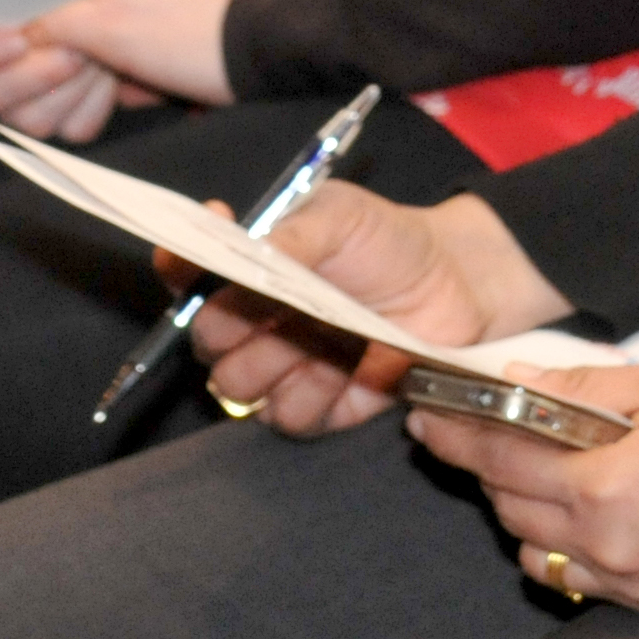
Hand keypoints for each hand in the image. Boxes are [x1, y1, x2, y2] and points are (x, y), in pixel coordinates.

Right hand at [0, 0, 130, 137]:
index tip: (20, 38)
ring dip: (67, 89)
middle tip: (75, 48)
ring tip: (95, 53)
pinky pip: (69, 126)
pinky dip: (92, 102)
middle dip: (35, 74)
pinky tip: (108, 72)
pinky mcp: (52, 108)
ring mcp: (12, 90)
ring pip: (26, 118)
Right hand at [28, 0, 256, 105]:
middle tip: (126, 16)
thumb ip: (117, 72)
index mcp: (104, 24)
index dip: (50, 28)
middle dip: (94, 0)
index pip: (48, 19)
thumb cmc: (216, 69)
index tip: (55, 33)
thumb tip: (105, 68)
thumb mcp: (156, 85)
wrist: (274, 29)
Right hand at [189, 188, 571, 434]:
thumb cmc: (392, 241)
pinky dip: (316, 401)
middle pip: (207, 345)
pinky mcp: (323, 406)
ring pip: (241, 390)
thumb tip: (229, 236)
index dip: (180, 272)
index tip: (190, 267)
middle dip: (233, 334)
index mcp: (251, 267)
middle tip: (280, 316)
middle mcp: (257, 320)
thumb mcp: (338, 217)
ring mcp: (287, 367)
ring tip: (325, 344)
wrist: (458, 288)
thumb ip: (286, 234)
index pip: (187, 272)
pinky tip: (353, 374)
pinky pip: (290, 421)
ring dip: (275, 370)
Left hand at [412, 359, 638, 616]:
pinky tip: (586, 512)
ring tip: (544, 469)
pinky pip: (581, 581)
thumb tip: (516, 385)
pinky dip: (565, 548)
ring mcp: (635, 583)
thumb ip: (582, 391)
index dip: (455, 434)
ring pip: (537, 552)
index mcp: (609, 486)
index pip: (500, 459)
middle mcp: (612, 546)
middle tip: (483, 430)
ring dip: (523, 510)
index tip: (427, 416)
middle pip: (509, 507)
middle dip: (487, 467)